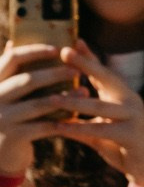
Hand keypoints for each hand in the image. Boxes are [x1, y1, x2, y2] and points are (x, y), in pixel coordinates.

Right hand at [0, 43, 78, 177]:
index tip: (58, 48)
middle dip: (55, 73)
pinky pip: (44, 125)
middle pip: (27, 80)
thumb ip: (12, 71)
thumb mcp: (5, 93)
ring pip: (38, 104)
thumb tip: (15, 40)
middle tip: (77, 69)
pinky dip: (63, 119)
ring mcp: (0, 118)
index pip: (11, 58)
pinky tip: (79, 115)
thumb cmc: (10, 115)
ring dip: (65, 97)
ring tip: (85, 90)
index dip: (35, 51)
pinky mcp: (13, 136)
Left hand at [53, 45, 143, 183]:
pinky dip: (80, 128)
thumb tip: (55, 105)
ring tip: (52, 98)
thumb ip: (80, 117)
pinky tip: (60, 126)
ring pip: (101, 106)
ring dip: (75, 102)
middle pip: (107, 78)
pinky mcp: (131, 136)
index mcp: (121, 96)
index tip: (72, 42)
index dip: (88, 57)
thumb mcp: (100, 127)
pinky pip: (102, 130)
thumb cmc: (121, 144)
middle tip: (65, 52)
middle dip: (86, 64)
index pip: (103, 72)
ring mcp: (133, 117)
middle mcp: (129, 101)